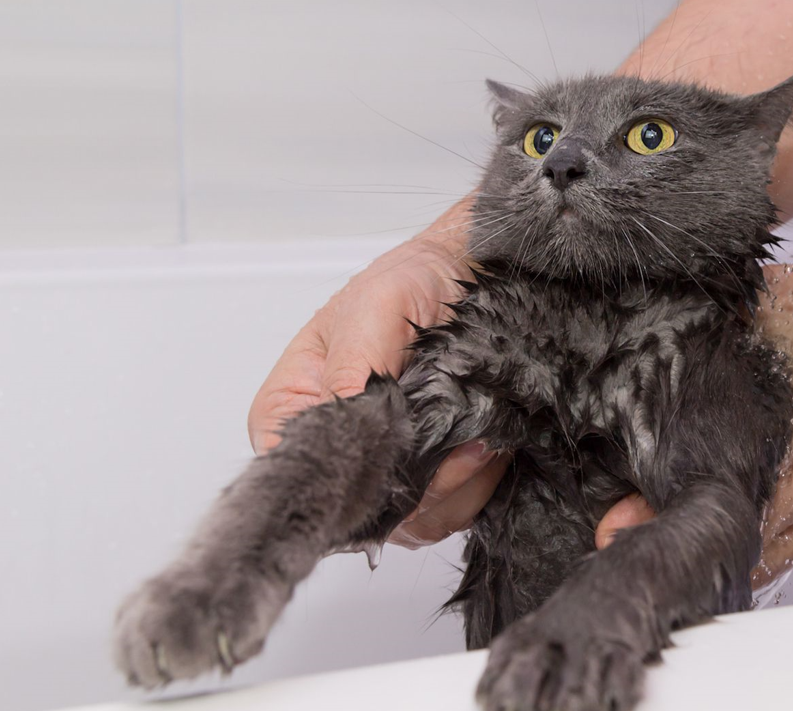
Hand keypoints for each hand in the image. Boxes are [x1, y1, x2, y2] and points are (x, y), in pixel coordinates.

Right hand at [247, 198, 509, 547]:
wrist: (466, 279)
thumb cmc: (406, 284)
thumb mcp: (372, 308)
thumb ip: (354, 365)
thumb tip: (346, 414)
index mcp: (293, 413)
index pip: (302, 475)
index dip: (353, 480)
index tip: (405, 454)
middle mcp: (333, 453)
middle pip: (365, 511)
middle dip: (421, 485)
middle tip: (465, 443)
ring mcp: (383, 472)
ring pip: (412, 522)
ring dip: (457, 487)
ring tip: (483, 438)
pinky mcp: (429, 481)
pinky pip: (451, 513)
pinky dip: (478, 486)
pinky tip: (491, 445)